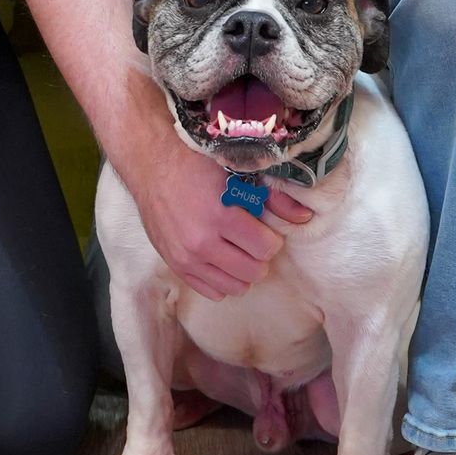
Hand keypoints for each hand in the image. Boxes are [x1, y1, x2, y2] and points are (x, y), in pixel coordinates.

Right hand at [122, 124, 311, 300]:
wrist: (151, 163)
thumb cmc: (195, 163)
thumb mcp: (237, 172)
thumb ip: (273, 197)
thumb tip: (305, 217)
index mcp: (221, 216)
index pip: (266, 249)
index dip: (270, 238)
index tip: (263, 228)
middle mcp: (202, 242)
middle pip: (253, 272)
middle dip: (259, 256)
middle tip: (252, 239)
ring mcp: (186, 257)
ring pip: (234, 287)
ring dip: (243, 270)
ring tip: (238, 250)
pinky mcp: (174, 264)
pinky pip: (210, 291)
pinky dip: (222, 280)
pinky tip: (221, 260)